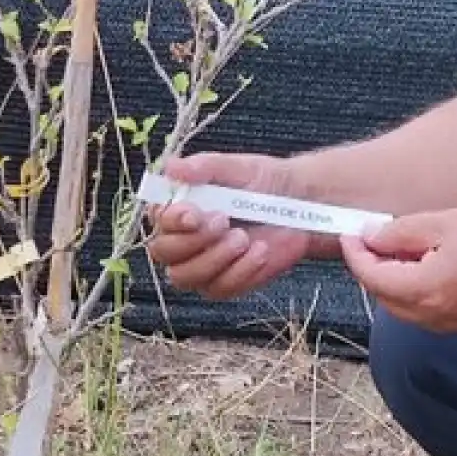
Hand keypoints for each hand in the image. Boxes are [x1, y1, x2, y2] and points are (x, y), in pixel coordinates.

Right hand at [144, 152, 311, 299]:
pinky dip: (241, 270)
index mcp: (178, 209)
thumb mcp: (236, 167)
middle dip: (193, 239)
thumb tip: (170, 167)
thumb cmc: (261, 182)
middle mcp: (182, 240)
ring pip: (185, 276)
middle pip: (163, 252)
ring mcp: (201, 265)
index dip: (171, 220)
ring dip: (215, 258)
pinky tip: (260, 251)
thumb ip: (203, 167)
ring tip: (243, 238)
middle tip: (224, 221)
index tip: (194, 214)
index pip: (157, 220)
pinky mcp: (224, 283)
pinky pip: (220, 288)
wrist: (299, 204)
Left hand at [341, 201, 456, 333]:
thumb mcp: (445, 220)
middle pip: (386, 297)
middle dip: (374, 269)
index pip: (372, 277)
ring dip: (396, 281)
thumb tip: (369, 237)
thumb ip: (400, 232)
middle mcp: (436, 317)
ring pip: (407, 308)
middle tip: (374, 237)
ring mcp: (455, 324)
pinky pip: (431, 312)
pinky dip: (420, 291)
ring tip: (402, 248)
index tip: (351, 233)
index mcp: (425, 290)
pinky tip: (430, 264)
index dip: (356, 253)